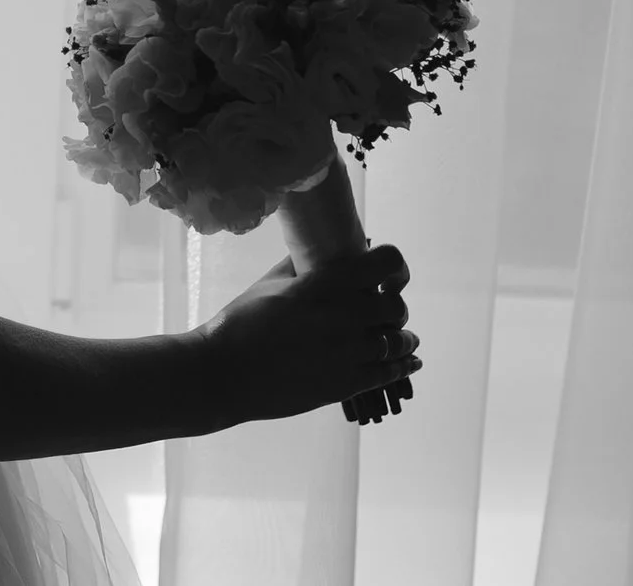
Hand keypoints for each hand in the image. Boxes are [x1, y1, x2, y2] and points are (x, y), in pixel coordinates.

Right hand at [189, 244, 417, 428]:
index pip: (385, 264)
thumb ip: (300, 265)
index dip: (395, 266)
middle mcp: (342, 316)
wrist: (225, 373)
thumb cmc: (240, 322)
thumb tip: (320, 249)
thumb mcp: (269, 283)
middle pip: (396, 307)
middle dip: (394, 306)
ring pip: (398, 341)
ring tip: (401, 339)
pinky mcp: (344, 384)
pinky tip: (408, 362)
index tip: (390, 275)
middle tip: (384, 310)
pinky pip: (389, 373)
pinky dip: (403, 365)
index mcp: (322, 284)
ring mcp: (346, 353)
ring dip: (403, 338)